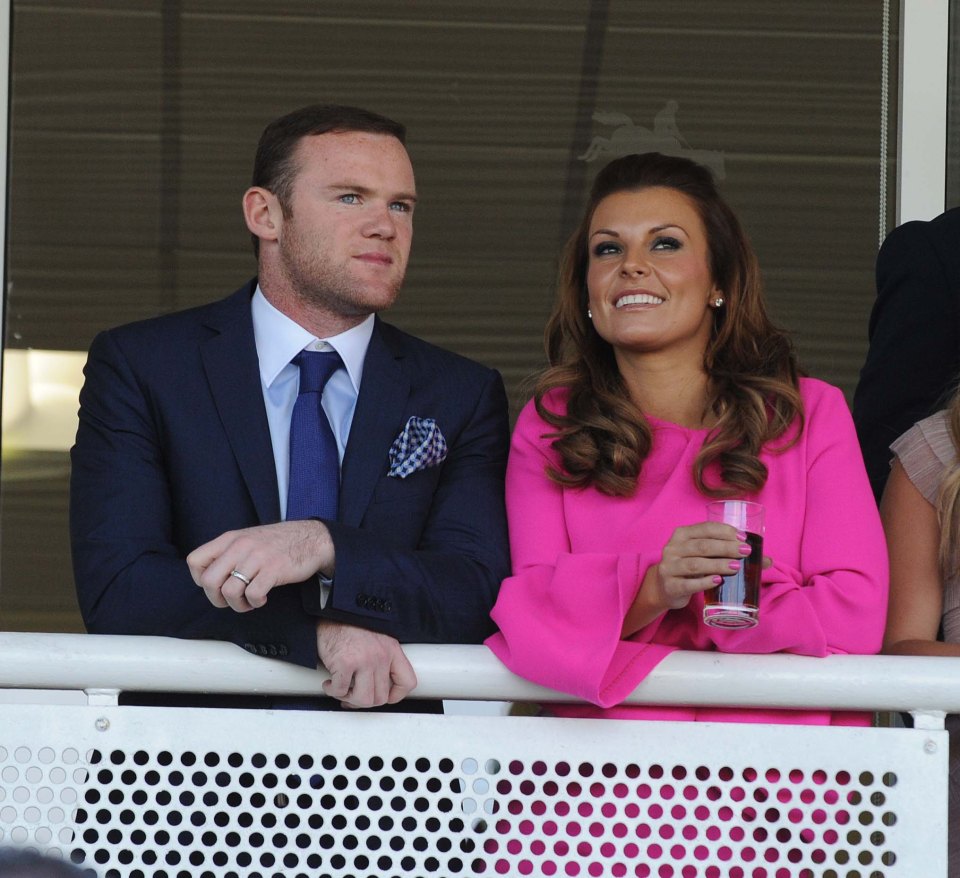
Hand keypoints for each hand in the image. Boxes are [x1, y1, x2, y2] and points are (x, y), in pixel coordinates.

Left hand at [187, 520, 334, 611]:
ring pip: (229, 591)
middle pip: (208, 581)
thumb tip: (209, 577)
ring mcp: (257, 558)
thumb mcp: (248, 540)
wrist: (312, 539)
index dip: (200, 579)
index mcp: (230, 539)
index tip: (217, 585)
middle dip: (217, 599)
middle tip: (231, 600)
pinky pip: (253, 594)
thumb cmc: (279, 543)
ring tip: (249, 602)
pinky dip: (255, 602)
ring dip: (238, 604)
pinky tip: (262, 598)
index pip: (194, 561)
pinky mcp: (273, 570)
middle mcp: (240, 546)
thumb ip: (228, 553)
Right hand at [316, 620, 416, 707]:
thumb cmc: (351, 626)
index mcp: (392, 650)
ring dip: (350, 699)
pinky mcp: (345, 663)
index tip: (385, 697)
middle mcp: (381, 656)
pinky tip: (330, 683)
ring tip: (342, 690)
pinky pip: (341, 690)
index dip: (396, 696)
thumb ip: (383, 659)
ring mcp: (364, 660)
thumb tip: (378, 686)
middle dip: (365, 700)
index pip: (407, 682)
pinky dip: (333, 691)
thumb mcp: (377, 640)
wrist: (331, 611)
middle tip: (353, 695)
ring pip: (364, 699)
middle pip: (381, 697)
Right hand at [653, 521, 752, 609]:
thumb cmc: (689, 568)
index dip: (725, 532)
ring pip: (696, 564)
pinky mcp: (670, 586)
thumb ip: (728, 553)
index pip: (705, 528)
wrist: (664, 588)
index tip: (744, 538)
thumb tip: (768, 560)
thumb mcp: (702, 556)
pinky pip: (688, 584)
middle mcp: (672, 548)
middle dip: (726, 547)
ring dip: (717, 564)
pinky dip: (704, 582)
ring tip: (735, 566)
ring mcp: (669, 567)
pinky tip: (717, 581)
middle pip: (702, 545)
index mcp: (681, 535)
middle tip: (745, 552)